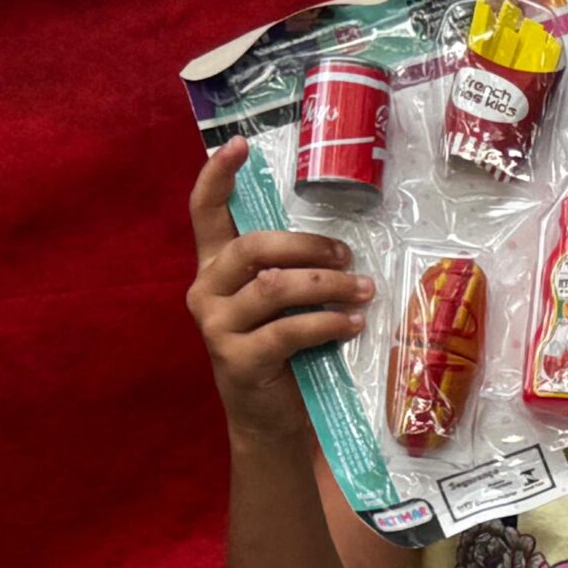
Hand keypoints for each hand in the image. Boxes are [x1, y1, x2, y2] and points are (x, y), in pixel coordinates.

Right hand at [186, 138, 370, 443]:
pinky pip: (288, 331)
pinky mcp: (237, 360)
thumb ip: (291, 272)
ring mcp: (217, 327)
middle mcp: (206, 292)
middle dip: (306, 245)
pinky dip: (327, 323)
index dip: (217, 176)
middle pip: (251, 246)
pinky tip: (353, 323)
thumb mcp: (281, 306)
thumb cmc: (283, 355)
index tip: (239, 145)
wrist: (270, 422)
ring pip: (274, 288)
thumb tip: (343, 242)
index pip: (204, 213)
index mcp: (214, 269)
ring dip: (327, 285)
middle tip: (347, 254)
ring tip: (363, 290)